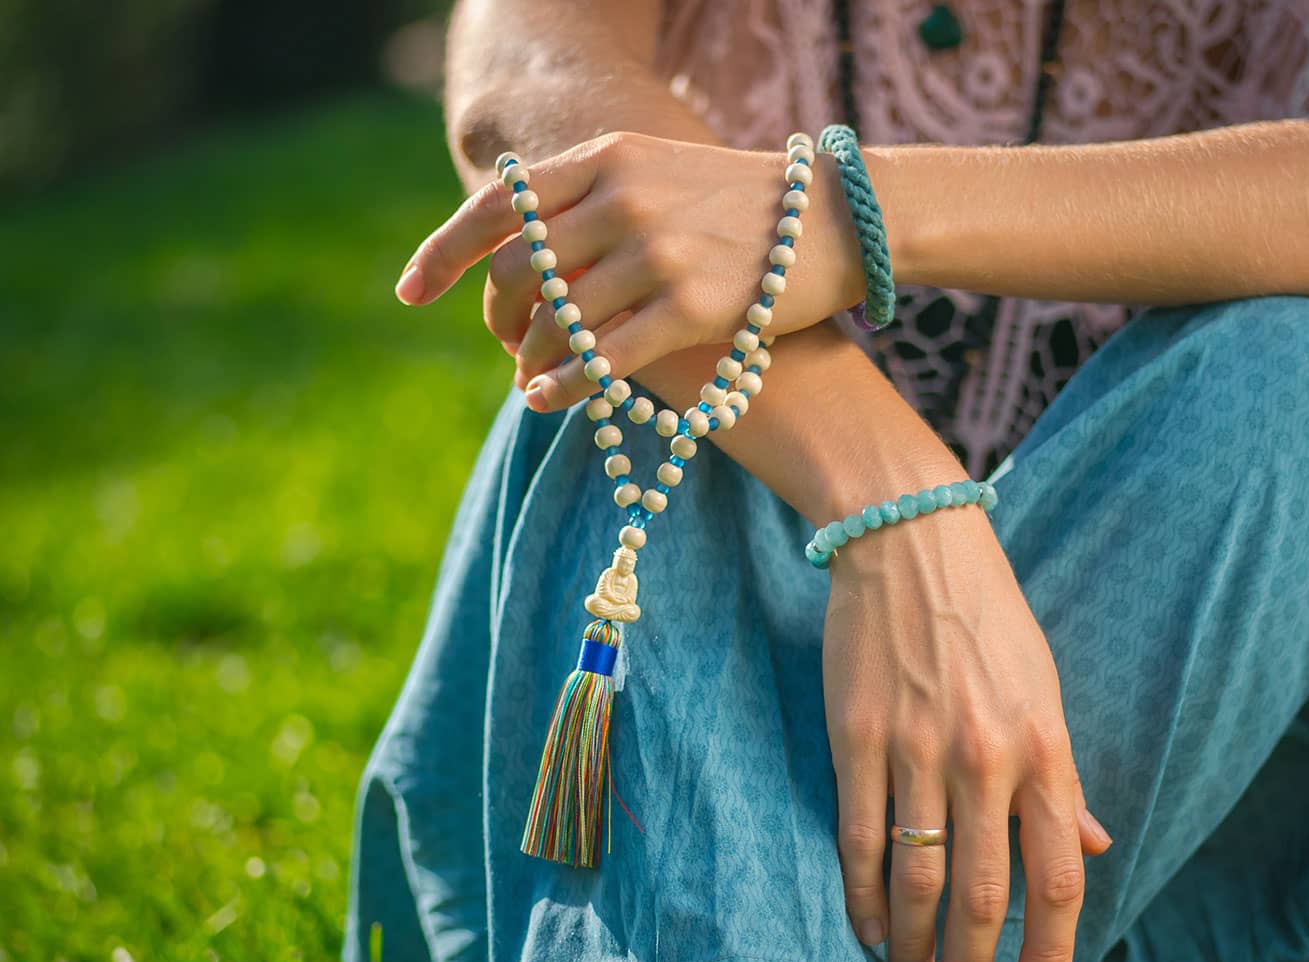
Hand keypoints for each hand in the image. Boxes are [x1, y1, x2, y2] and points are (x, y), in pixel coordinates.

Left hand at [393, 131, 864, 408]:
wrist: (840, 219)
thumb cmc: (744, 206)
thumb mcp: (659, 170)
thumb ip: (591, 196)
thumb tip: (526, 245)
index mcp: (607, 157)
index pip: (499, 205)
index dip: (443, 252)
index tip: (410, 291)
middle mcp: (623, 198)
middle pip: (518, 271)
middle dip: (494, 318)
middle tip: (503, 345)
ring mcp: (656, 253)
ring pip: (555, 322)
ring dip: (529, 360)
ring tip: (530, 379)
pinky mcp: (690, 310)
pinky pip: (600, 361)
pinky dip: (562, 387)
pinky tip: (548, 400)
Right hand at [822, 506, 1110, 961]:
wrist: (912, 543)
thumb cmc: (987, 616)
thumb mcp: (1044, 689)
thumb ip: (1063, 777)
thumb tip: (1092, 847)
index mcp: (1043, 747)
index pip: (1056, 877)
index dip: (1049, 950)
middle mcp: (985, 757)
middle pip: (985, 894)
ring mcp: (916, 747)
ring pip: (917, 875)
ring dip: (912, 943)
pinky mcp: (856, 736)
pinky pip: (859, 834)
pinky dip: (861, 893)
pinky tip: (865, 925)